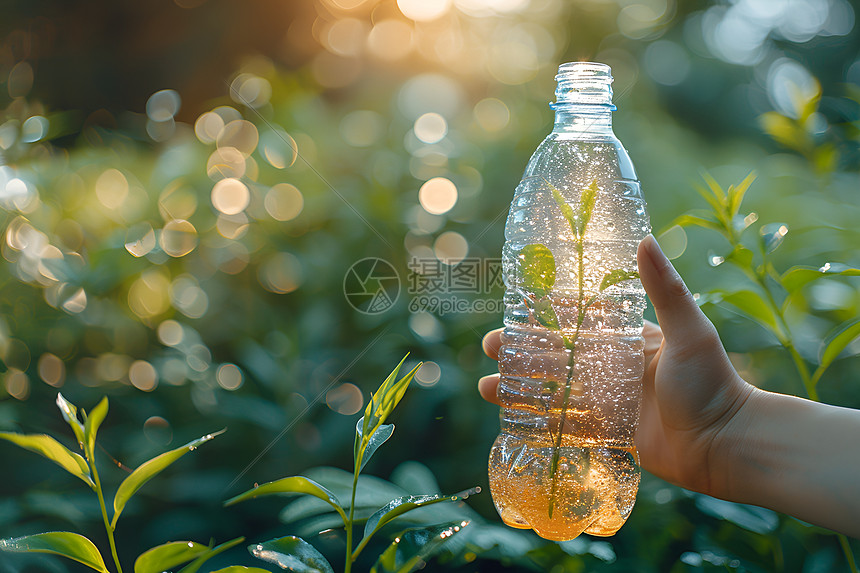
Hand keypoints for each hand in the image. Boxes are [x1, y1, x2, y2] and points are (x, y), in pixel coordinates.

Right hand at [479, 235, 753, 497]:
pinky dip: (539, 422)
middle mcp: (615, 368)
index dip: (544, 315)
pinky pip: (567, 425)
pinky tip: (511, 419)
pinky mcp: (611, 432)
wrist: (728, 445)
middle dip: (521, 352)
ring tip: (488, 387)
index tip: (513, 310)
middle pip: (557, 356)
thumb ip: (665, 290)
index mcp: (629, 339)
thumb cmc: (712, 383)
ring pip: (554, 391)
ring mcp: (611, 401)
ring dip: (521, 388)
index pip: (578, 320)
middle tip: (491, 349)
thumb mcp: (689, 332)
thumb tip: (645, 239)